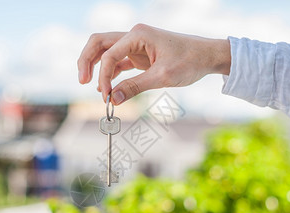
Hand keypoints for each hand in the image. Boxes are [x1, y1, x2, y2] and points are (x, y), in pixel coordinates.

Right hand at [77, 24, 230, 104]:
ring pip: (105, 52)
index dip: (103, 76)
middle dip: (87, 61)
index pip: (109, 54)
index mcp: (138, 35)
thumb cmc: (189, 61)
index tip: (106, 96)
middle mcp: (133, 36)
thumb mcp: (162, 77)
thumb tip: (113, 100)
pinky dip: (110, 74)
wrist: (207, 56)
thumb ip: (136, 87)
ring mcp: (135, 44)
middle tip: (82, 81)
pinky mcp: (139, 54)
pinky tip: (107, 87)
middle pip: (99, 44)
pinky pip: (117, 61)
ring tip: (93, 87)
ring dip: (97, 67)